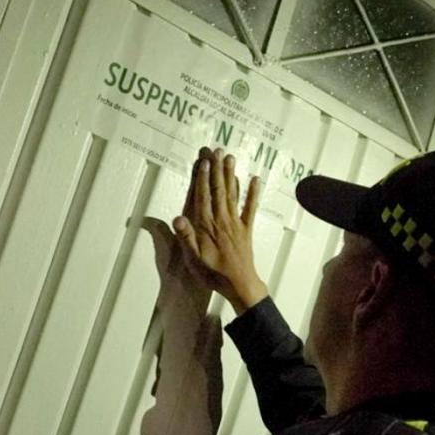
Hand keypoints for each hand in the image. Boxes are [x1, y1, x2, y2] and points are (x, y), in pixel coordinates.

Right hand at [172, 147, 267, 313]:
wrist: (239, 284)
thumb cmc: (213, 273)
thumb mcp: (194, 259)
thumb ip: (186, 238)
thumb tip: (177, 218)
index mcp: (206, 226)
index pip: (203, 197)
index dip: (202, 179)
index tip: (203, 162)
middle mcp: (221, 220)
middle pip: (218, 191)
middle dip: (217, 170)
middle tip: (217, 150)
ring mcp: (236, 223)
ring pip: (233, 194)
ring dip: (231, 175)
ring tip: (230, 158)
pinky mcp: (247, 229)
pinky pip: (251, 208)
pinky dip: (254, 194)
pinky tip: (256, 179)